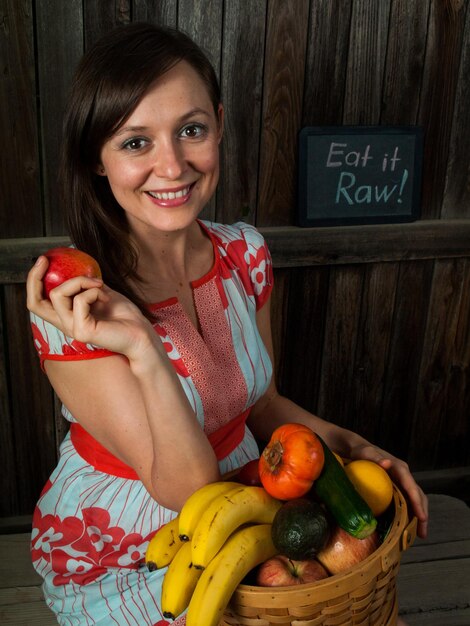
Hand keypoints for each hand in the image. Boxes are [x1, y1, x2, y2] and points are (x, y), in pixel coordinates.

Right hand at [26, 255, 156, 359]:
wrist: (141, 333)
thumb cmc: (125, 315)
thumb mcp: (102, 293)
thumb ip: (87, 285)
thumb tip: (75, 266)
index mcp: (68, 316)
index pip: (38, 302)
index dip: (33, 281)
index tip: (43, 260)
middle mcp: (66, 324)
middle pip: (34, 303)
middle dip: (34, 278)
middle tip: (45, 260)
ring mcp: (72, 329)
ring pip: (58, 295)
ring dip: (80, 281)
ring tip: (99, 285)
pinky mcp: (82, 331)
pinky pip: (79, 300)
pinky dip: (93, 291)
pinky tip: (106, 298)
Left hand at [349, 443, 428, 538]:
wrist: (357, 450)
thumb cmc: (361, 451)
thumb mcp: (365, 452)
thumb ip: (375, 457)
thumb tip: (387, 463)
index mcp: (399, 468)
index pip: (411, 486)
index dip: (417, 502)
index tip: (422, 517)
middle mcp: (404, 475)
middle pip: (417, 495)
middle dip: (422, 513)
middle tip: (422, 533)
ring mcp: (401, 482)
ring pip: (414, 500)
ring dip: (418, 516)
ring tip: (419, 534)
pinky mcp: (396, 487)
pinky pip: (405, 501)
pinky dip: (408, 513)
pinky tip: (405, 526)